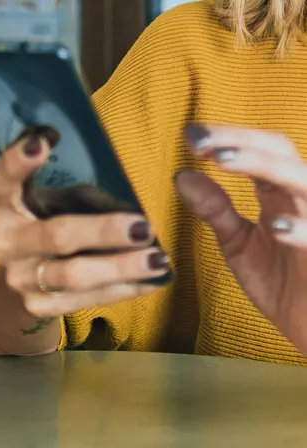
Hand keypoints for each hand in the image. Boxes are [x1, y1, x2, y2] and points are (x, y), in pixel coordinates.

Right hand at [0, 135, 170, 320]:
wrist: (25, 279)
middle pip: (56, 235)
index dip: (18, 161)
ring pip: (73, 275)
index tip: (42, 141)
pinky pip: (85, 300)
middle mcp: (3, 242)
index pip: (2, 179)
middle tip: (144, 227)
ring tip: (158, 260)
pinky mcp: (36, 306)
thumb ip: (85, 196)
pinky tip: (153, 281)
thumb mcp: (59, 199)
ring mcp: (18, 278)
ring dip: (121, 267)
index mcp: (0, 203)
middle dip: (104, 231)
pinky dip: (123, 290)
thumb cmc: (49, 220)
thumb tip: (138, 210)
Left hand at [178, 124, 306, 354]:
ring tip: (223, 160)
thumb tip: (182, 175)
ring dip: (264, 168)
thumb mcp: (239, 243)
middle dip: (239, 141)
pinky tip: (275, 229)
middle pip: (280, 154)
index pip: (258, 151)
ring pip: (303, 183)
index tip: (188, 134)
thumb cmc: (284, 284)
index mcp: (281, 195)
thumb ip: (215, 209)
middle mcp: (304, 201)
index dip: (227, 138)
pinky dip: (301, 230)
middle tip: (198, 140)